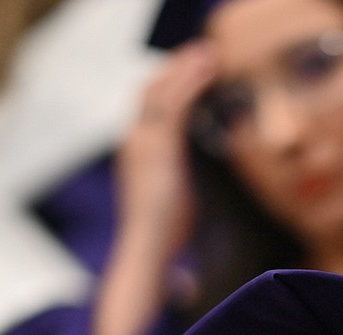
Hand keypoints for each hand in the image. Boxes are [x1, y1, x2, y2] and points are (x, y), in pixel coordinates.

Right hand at [116, 42, 219, 266]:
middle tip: (203, 51)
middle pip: (151, 89)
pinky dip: (191, 83)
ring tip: (209, 53)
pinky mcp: (159, 149)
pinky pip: (175, 105)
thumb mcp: (173, 216)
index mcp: (135, 154)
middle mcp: (134, 142)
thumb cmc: (160, 244)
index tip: (191, 69)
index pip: (147, 106)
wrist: (146, 255)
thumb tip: (188, 275)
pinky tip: (209, 71)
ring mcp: (143, 144)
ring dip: (185, 68)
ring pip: (162, 90)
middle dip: (176, 67)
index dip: (167, 83)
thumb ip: (179, 211)